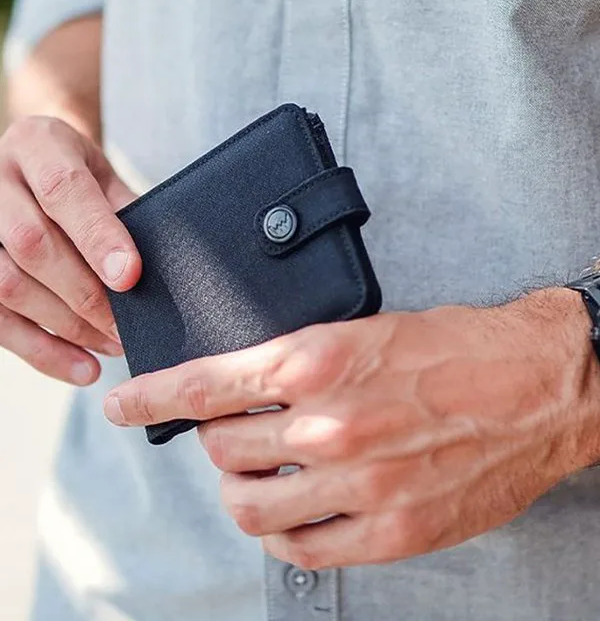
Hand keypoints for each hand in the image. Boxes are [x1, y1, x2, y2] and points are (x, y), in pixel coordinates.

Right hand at [0, 116, 141, 384]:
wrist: (34, 163)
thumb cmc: (80, 174)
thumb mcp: (105, 175)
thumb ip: (125, 211)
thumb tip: (167, 266)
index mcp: (37, 143)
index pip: (62, 190)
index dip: (97, 236)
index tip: (130, 275)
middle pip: (31, 243)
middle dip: (84, 293)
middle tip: (128, 327)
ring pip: (7, 284)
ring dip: (65, 326)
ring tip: (112, 345)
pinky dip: (41, 351)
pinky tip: (82, 368)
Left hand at [104, 288, 599, 568]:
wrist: (539, 386)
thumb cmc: (458, 347)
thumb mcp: (368, 328)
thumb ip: (300, 362)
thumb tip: (245, 387)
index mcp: (318, 361)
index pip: (205, 384)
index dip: (152, 397)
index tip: (123, 404)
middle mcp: (329, 425)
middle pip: (220, 449)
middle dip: (215, 439)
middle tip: (235, 432)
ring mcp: (358, 483)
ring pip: (249, 505)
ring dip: (242, 489)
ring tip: (260, 475)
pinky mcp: (390, 530)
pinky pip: (300, 550)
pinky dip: (282, 532)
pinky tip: (294, 513)